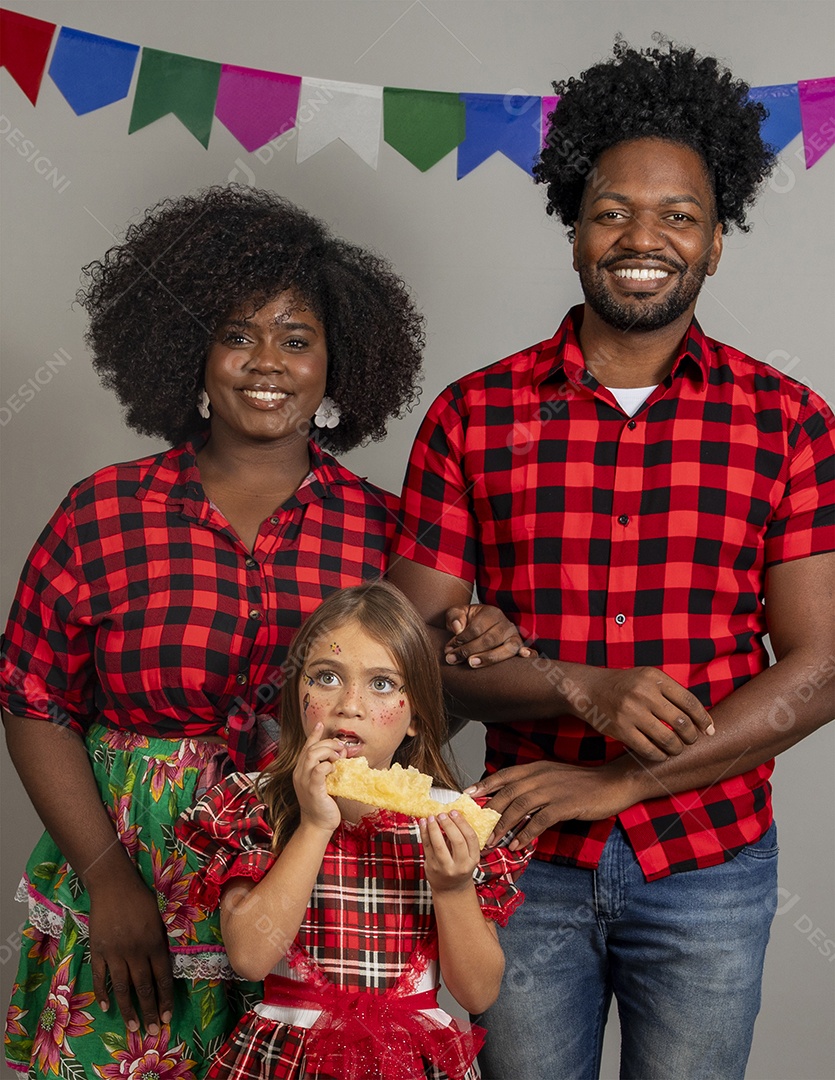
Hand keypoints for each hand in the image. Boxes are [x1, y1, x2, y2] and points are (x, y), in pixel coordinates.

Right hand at [89, 873, 173, 1033]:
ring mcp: (115, 953)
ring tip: (134, 1027)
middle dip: (150, 1011)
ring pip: (122, 988)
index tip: (168, 1016)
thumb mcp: (159, 918)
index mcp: (154, 943)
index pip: (162, 978)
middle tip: (153, 1031)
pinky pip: (100, 978)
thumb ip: (162, 942)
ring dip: (128, 1010)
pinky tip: (107, 1008)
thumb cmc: (141, 898)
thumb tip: (165, 965)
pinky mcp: (98, 952)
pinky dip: (103, 994)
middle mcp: (136, 952)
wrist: (113, 885)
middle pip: (143, 988)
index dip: (166, 999)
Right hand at [292, 724, 342, 833]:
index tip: (321, 724)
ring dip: (327, 752)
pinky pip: (318, 770)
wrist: (317, 825)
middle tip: (341, 748)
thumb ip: (329, 769)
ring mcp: (304, 781)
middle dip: (328, 743)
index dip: (314, 735)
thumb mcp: (325, 782)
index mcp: (301, 770)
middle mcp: (299, 773)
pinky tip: (334, 769)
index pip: (306, 747)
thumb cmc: (323, 804)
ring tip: (338, 757)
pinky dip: (327, 766)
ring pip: (312, 755)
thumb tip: (342, 755)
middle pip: (311, 748)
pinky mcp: (312, 789)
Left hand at [420, 811, 480, 892]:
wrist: (450, 890)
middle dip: (449, 824)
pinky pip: (427, 847)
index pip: (471, 838)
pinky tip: (423, 823)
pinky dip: (424, 833)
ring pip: (439, 845)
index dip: (462, 823)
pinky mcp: (432, 867)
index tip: (454, 812)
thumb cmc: (459, 867)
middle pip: (457, 841)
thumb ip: (463, 839)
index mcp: (473, 859)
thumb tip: (452, 815)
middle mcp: (461, 865)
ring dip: (434, 828)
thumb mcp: (468, 856)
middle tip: (442, 814)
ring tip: (431, 817)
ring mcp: (445, 868)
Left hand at [443, 604, 535, 666]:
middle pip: (489, 639)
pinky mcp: (519, 648)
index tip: (448, 649)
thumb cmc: (467, 621)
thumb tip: (458, 628)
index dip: (461, 640)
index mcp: (491, 612)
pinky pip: (529, 650)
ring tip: (472, 664)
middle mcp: (505, 623)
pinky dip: (529, 654)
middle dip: (469, 650)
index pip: (476, 628)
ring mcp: (515, 636)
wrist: (478, 625)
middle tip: (453, 659)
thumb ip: (454, 617)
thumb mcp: (457, 614)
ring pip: (507, 648)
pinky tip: (524, 656)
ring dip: (489, 658)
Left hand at [466, 758, 638, 849]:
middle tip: (476, 827)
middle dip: (490, 810)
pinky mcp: (565, 805)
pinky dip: (526, 832)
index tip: (468, 794)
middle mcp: (541, 776)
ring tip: (493, 841)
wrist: (612, 783)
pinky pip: (540, 820)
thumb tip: (514, 796)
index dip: (485, 783)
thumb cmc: (583, 782)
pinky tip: (518, 844)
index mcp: (537, 768)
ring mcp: (553, 789)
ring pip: (520, 806)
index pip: (505, 774)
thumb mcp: (555, 775)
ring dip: (504, 825)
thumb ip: (535, 782)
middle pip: (508, 792)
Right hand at [570, 666, 714, 760]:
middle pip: (681, 722)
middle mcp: (644, 694)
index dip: (703, 719)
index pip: (689, 701)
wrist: (590, 689)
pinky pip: (648, 749)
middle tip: (691, 740)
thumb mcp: (648, 678)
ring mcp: (631, 712)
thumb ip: (672, 692)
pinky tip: (661, 754)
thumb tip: (701, 718)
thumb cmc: (626, 685)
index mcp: (655, 678)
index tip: (709, 730)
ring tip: (677, 749)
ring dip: (677, 748)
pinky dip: (659, 755)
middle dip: (691, 736)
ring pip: (667, 739)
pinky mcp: (621, 729)